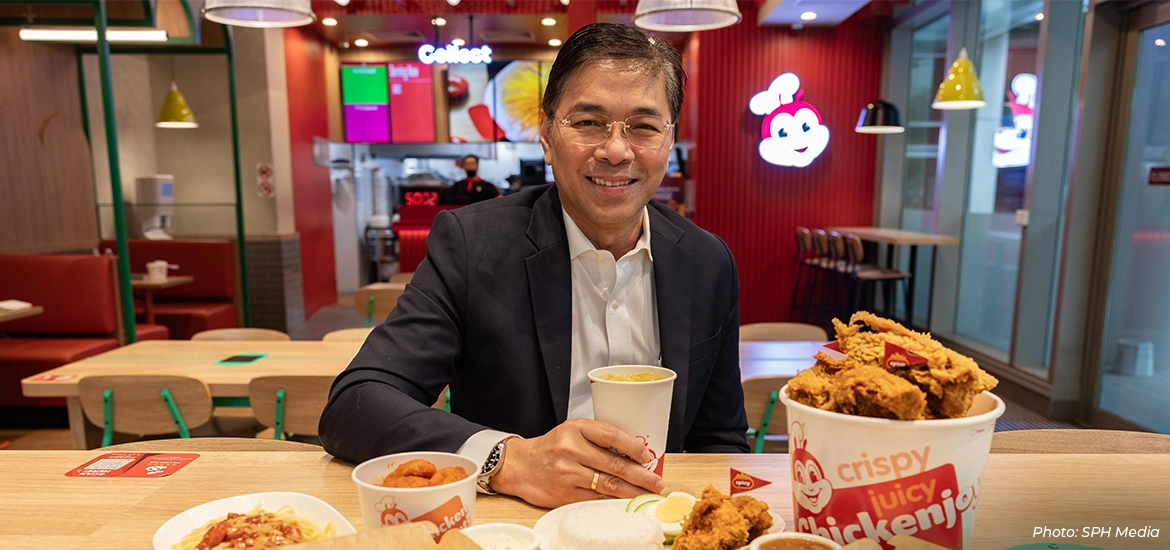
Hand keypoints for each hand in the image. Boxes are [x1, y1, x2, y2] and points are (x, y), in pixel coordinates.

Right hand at [489, 418, 665, 507]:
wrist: (520, 465)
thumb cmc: (551, 447)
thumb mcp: (572, 431)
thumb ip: (598, 437)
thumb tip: (633, 452)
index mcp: (575, 429)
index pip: (611, 435)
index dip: (633, 447)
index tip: (647, 456)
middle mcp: (571, 450)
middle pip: (614, 464)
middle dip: (641, 475)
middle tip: (657, 482)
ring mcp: (568, 473)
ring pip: (608, 485)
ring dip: (633, 491)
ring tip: (648, 493)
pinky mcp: (565, 494)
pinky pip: (597, 499)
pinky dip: (615, 501)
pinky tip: (627, 501)